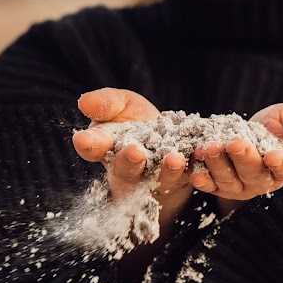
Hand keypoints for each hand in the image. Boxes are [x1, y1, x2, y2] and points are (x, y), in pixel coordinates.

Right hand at [72, 87, 190, 206]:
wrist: (171, 136)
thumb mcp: (121, 104)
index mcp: (106, 149)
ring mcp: (155, 179)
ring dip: (166, 170)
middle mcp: (128, 170)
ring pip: (159, 179)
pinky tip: (199, 158)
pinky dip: (194, 171)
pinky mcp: (182, 179)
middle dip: (129, 161)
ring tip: (173, 159)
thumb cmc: (138, 120)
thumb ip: (106, 103)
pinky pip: (188, 178)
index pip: (92, 149)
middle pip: (125, 170)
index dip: (88, 144)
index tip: (83, 139)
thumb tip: (83, 102)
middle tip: (134, 152)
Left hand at [189, 103, 282, 209]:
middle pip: (253, 173)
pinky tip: (193, 171)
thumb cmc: (281, 126)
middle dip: (242, 158)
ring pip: (229, 180)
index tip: (271, 156)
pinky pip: (210, 185)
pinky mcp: (221, 185)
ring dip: (217, 166)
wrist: (255, 133)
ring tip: (209, 148)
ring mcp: (241, 186)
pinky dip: (202, 180)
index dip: (279, 162)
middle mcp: (265, 181)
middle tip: (233, 143)